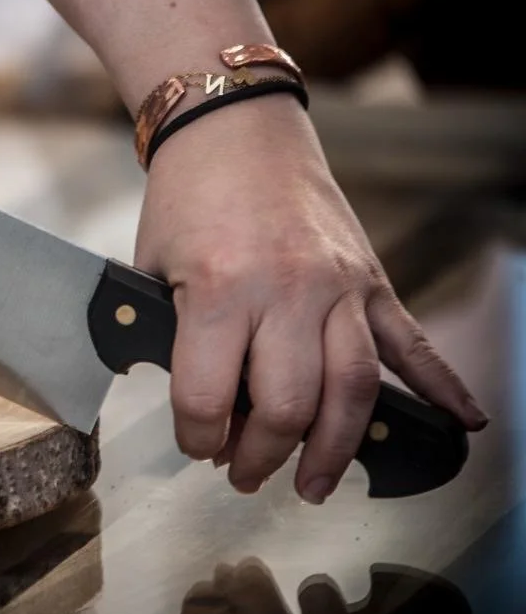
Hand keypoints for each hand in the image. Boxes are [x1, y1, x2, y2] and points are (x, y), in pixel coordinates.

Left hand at [133, 95, 486, 501]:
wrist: (234, 127)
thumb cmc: (187, 200)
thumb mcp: (153, 269)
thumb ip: (174, 337)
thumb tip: (204, 409)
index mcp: (220, 289)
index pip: (209, 395)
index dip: (197, 435)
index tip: (195, 445)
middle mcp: (287, 290)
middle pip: (288, 405)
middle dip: (261, 455)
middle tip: (242, 475)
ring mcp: (338, 285)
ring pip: (351, 389)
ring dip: (334, 449)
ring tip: (314, 486)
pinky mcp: (369, 277)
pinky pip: (410, 342)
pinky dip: (441, 386)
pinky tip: (459, 425)